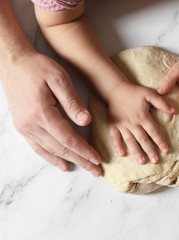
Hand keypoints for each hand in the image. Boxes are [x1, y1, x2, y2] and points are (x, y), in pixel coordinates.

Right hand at [2, 52, 101, 175]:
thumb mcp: (59, 79)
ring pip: (50, 150)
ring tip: (85, 168)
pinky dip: (51, 157)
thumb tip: (86, 122)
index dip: (84, 150)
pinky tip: (62, 164)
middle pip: (61, 148)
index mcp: (42, 113)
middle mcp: (31, 124)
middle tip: (96, 171)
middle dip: (81, 160)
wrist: (14, 63)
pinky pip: (38, 147)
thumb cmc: (38, 68)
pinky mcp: (22, 127)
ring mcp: (25, 127)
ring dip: (69, 161)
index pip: (68, 138)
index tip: (98, 159)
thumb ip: (73, 102)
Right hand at [106, 82, 174, 164]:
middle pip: (143, 139)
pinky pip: (115, 137)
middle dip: (150, 151)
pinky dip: (118, 145)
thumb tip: (174, 111)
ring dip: (136, 152)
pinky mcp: (113, 125)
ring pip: (130, 141)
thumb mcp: (150, 94)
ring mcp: (122, 125)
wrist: (115, 89)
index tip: (166, 151)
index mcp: (143, 117)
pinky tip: (122, 154)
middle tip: (156, 161)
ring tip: (142, 162)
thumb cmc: (134, 91)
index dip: (160, 141)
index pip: (154, 132)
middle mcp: (133, 123)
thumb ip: (161, 103)